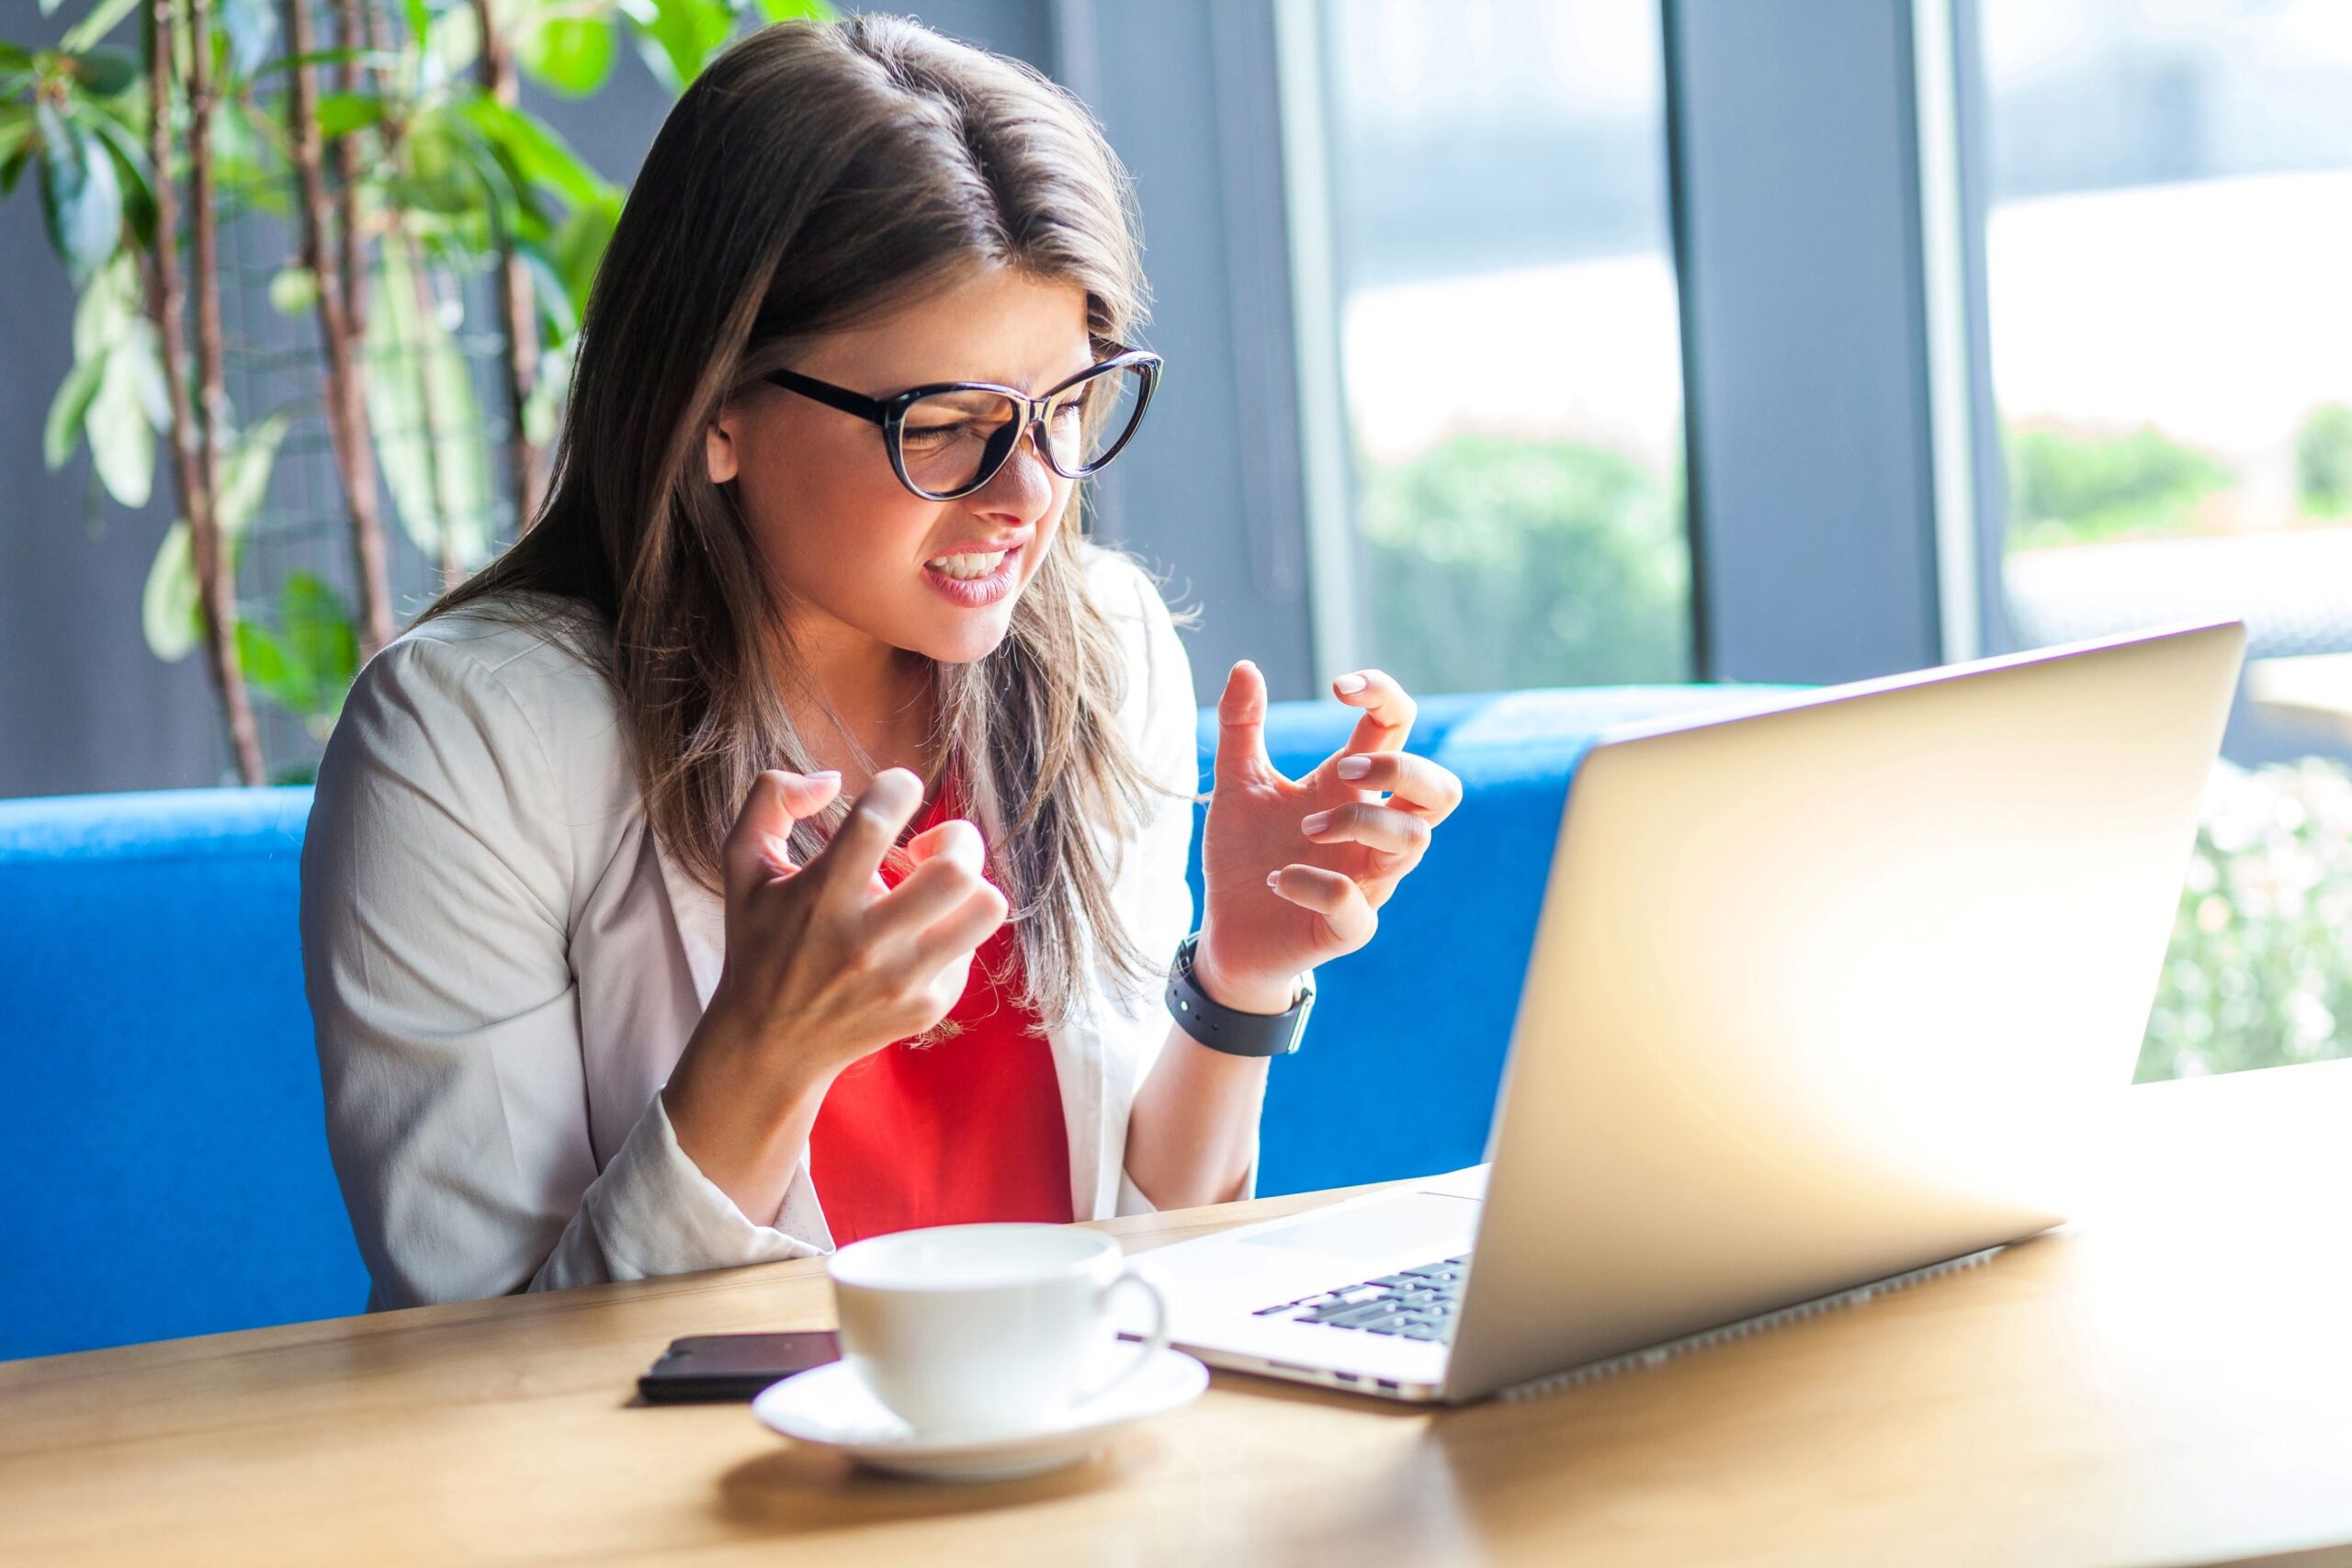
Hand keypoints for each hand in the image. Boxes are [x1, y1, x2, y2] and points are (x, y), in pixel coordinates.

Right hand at [663, 767, 1007, 1209]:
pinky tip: (915, 936)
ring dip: (969, 884)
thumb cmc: (759, 942)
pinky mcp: (928, 1006)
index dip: (898, 786)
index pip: (878, 820)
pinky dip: (949, 930)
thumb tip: (832, 779)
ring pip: (984, 909)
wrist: (771, 1044)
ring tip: (937, 889)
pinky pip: (970, 948)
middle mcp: (867, 940)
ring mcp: (903, 978)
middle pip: (954, 870)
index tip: (894, 790)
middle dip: (956, 837)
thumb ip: (771, 799)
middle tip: (930, 847)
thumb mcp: (741, 865)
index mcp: (821, 897)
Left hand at [1193, 663, 1462, 1013]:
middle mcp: (1372, 831)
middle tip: (1341, 769)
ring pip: (1414, 841)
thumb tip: (1246, 665)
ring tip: (1303, 829)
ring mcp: (1369, 879)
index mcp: (1350, 787)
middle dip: (1401, 766)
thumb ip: (1242, 727)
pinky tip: (1277, 879)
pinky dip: (1316, 884)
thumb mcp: (1236, 783)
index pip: (1399, 727)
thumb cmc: (1245, 855)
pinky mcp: (1349, 927)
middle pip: (1442, 789)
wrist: (1227, 932)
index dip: (1384, 694)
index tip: (1340, 686)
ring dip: (1358, 820)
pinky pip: (1358, 904)